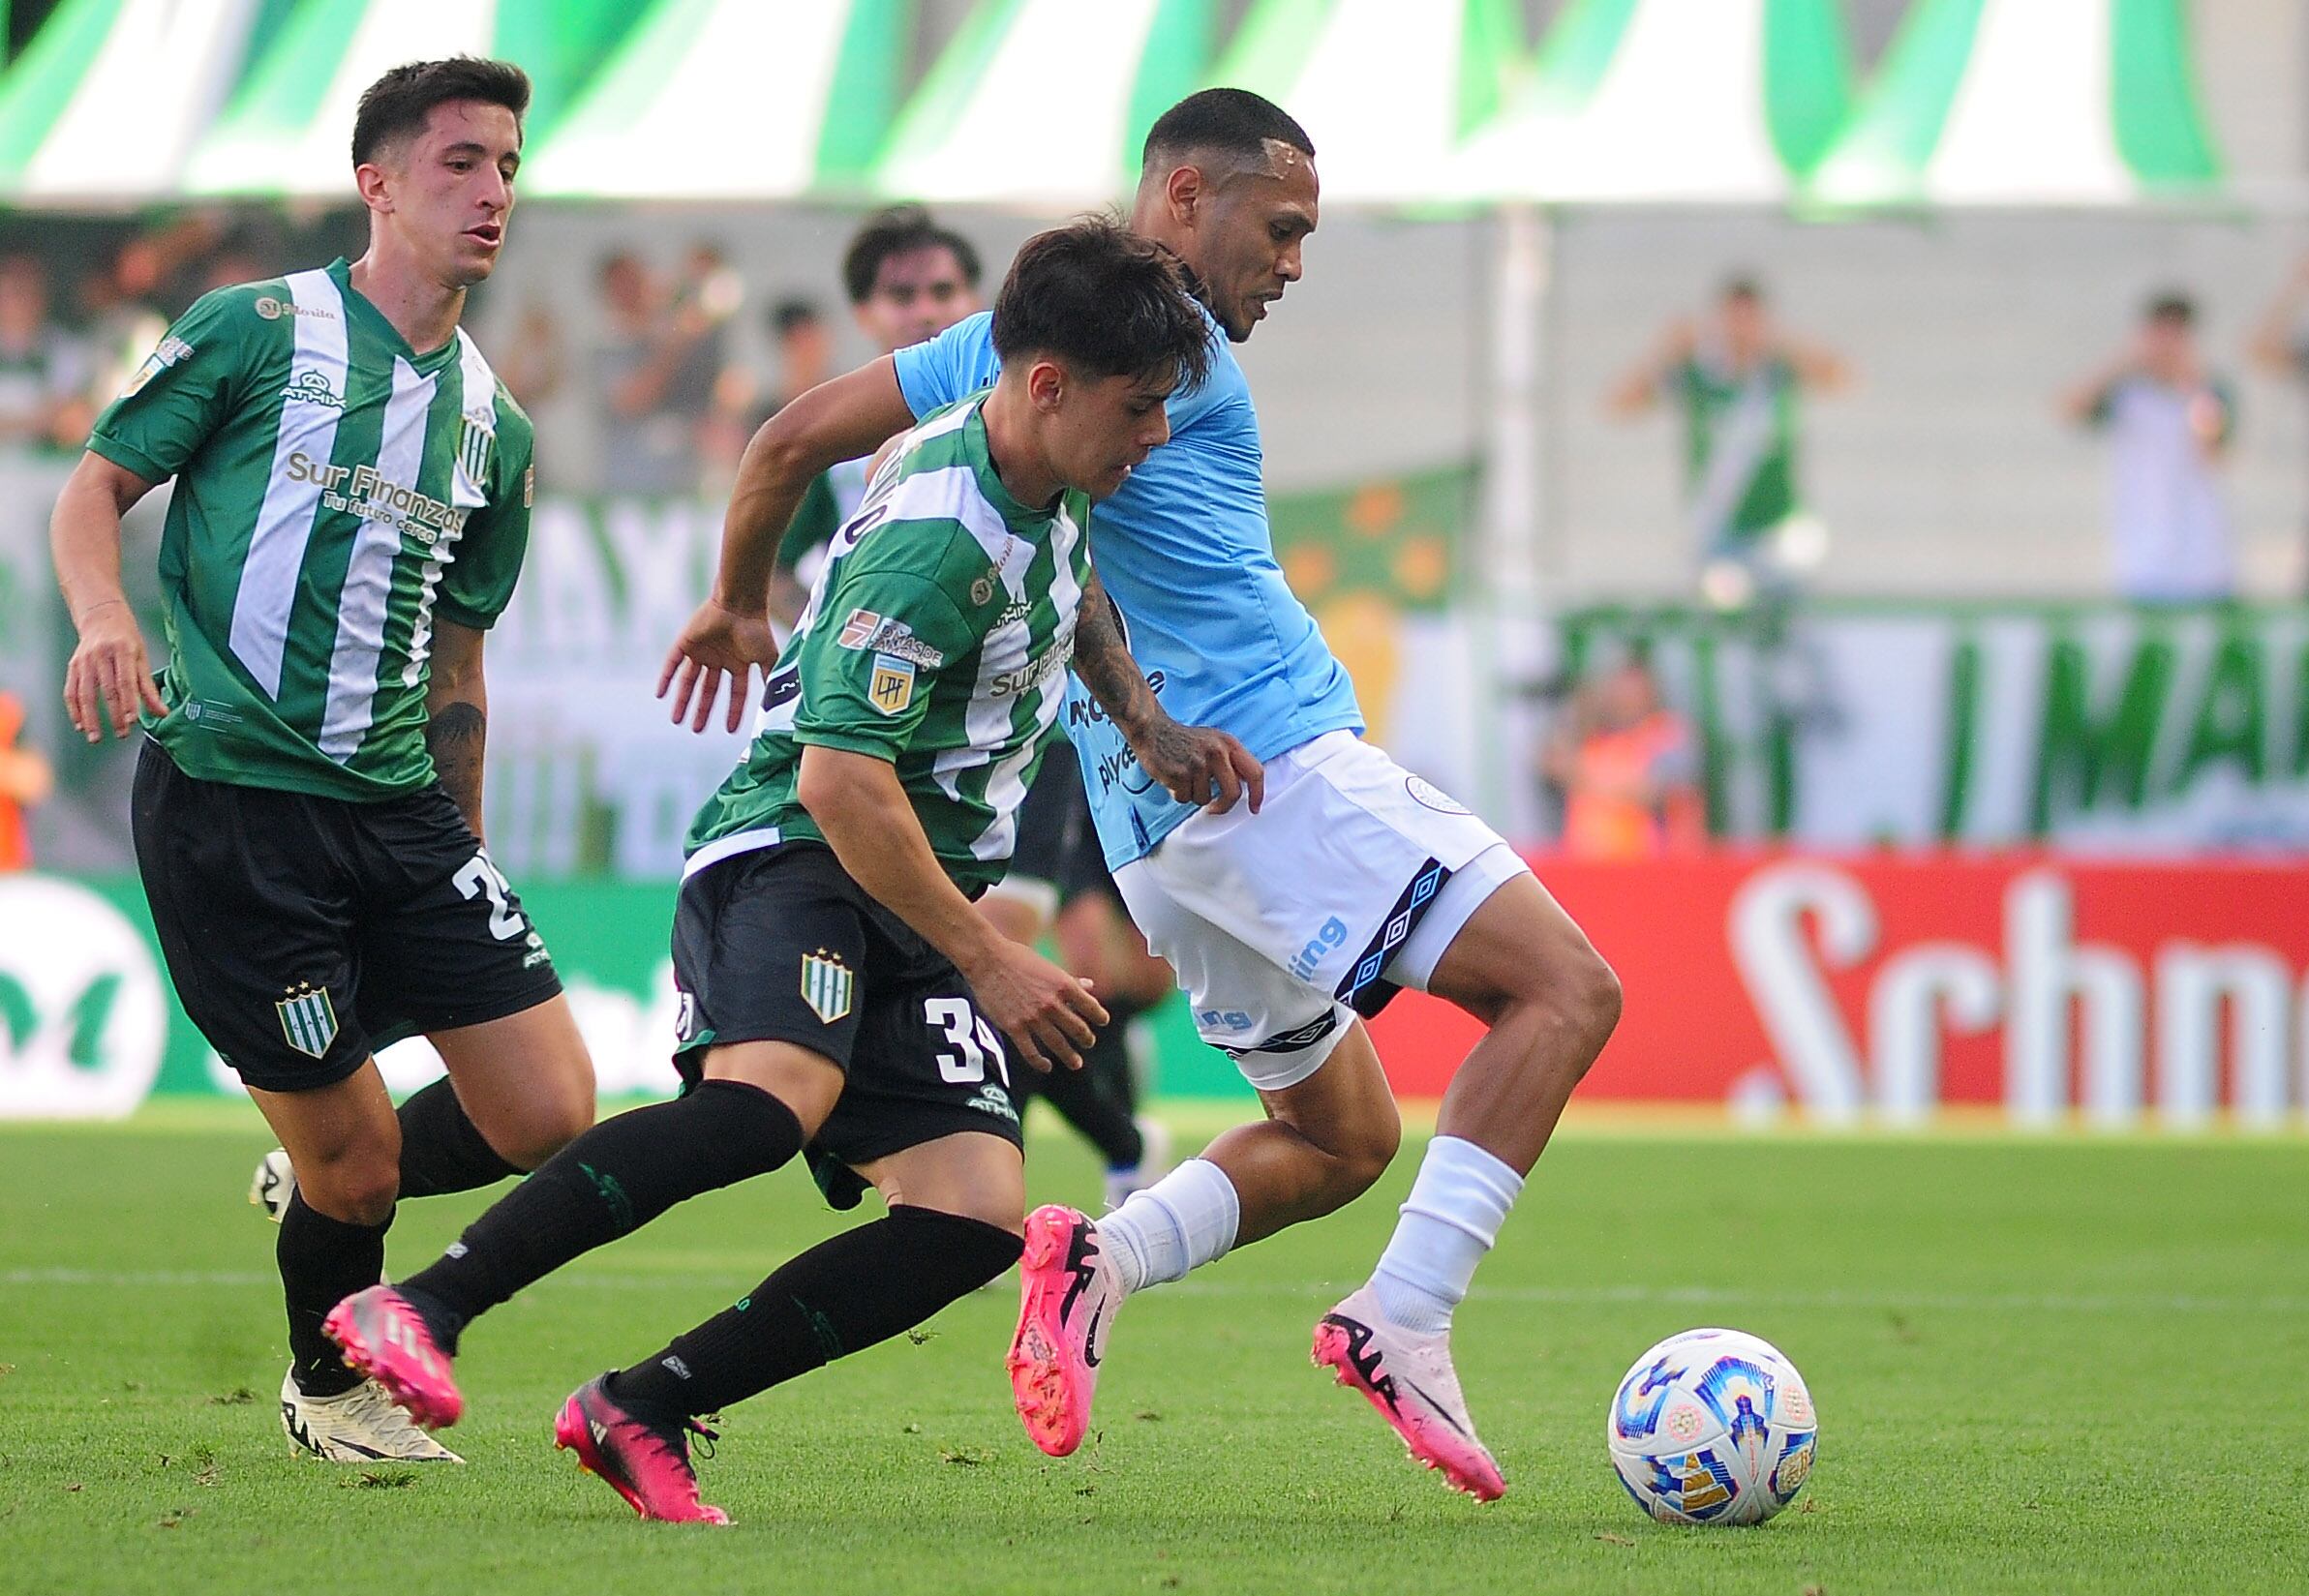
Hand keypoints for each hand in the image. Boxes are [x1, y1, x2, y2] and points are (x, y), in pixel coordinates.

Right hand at [62, 601, 164, 741]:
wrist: (101, 617)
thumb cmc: (127, 640)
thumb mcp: (142, 658)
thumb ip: (149, 688)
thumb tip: (163, 713)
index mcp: (123, 651)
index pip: (125, 681)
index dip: (128, 702)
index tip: (132, 721)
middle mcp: (101, 655)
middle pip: (106, 690)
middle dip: (113, 715)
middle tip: (122, 734)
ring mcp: (83, 661)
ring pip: (85, 693)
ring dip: (90, 718)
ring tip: (96, 737)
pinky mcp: (72, 666)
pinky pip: (71, 691)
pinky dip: (74, 709)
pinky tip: (80, 725)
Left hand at [658, 598, 779, 732]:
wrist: (739, 604)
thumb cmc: (756, 629)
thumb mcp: (767, 658)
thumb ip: (769, 678)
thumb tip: (776, 701)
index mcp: (737, 664)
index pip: (735, 693)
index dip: (733, 711)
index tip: (730, 730)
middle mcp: (718, 660)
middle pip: (708, 691)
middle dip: (702, 710)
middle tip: (696, 730)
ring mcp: (701, 652)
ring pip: (689, 681)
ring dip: (682, 701)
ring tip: (677, 720)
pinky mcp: (686, 643)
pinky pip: (672, 664)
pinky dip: (666, 678)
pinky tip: (660, 694)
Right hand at [961, 938, 1107, 1073]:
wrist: (987, 960)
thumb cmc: (1017, 958)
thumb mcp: (1048, 966)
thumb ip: (1070, 980)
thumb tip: (1090, 986)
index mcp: (1063, 985)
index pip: (1090, 1006)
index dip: (1100, 1016)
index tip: (1102, 1022)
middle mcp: (1051, 1003)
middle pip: (1077, 1029)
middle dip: (1086, 1039)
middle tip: (1088, 1043)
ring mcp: (1033, 1017)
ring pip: (1058, 1044)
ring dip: (1069, 1056)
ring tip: (1076, 1063)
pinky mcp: (1014, 1027)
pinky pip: (1031, 1052)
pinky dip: (1040, 1063)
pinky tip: (1046, 1066)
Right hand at [1130, 718, 1263, 813]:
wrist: (1153, 730)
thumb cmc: (1185, 740)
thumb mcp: (1215, 742)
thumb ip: (1231, 761)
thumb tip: (1246, 787)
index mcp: (1229, 744)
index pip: (1255, 772)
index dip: (1258, 794)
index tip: (1254, 808)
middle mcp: (1217, 752)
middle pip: (1233, 793)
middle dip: (1224, 806)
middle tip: (1214, 808)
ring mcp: (1198, 763)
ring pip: (1204, 799)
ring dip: (1193, 794)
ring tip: (1184, 778)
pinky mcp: (1179, 774)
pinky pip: (1184, 798)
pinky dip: (1178, 793)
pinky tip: (1173, 778)